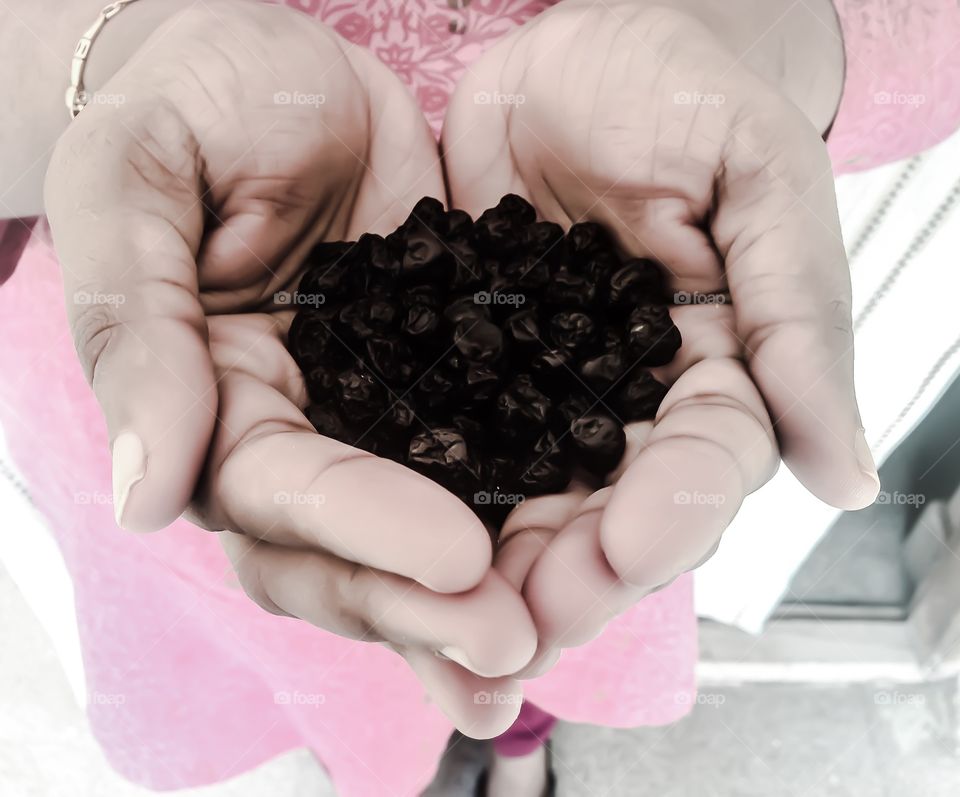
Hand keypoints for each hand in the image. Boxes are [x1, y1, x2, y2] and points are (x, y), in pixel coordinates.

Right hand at [44, 0, 534, 733]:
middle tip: (512, 643)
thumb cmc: (197, 96)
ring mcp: (383, 414)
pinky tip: (590, 564)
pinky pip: (498, 455)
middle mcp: (301, 430)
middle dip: (425, 605)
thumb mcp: (138, 179)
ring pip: (423, 533)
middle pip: (349, 550)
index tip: (451, 553)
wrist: (286, 60)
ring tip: (548, 647)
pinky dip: (535, 517)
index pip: (280, 490)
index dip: (359, 527)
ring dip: (480, 601)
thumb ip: (135, 329)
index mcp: (217, 398)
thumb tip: (143, 499)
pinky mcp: (455, 379)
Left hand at [442, 0, 879, 668]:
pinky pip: (432, 425)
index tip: (628, 550)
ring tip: (449, 619)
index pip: (702, 468)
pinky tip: (376, 531)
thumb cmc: (690, 98)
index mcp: (707, 374)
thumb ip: (799, 324)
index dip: (670, 516)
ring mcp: (531, 387)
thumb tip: (849, 479)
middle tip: (524, 624)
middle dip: (567, 573)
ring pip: (513, 493)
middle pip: (600, 511)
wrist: (585, 52)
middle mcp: (617, 403)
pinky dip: (406, 483)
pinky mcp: (454, 357)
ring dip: (484, 564)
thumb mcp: (760, 183)